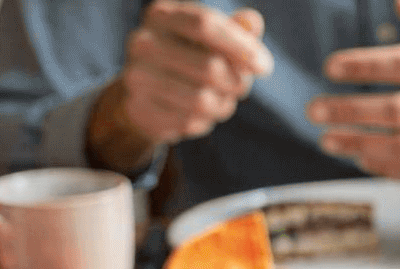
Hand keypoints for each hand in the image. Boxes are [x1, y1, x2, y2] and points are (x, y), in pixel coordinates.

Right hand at [87, 1, 271, 168]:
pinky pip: (187, 122)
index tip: (264, 67)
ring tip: (221, 102)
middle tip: (241, 88)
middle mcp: (142, 41)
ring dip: (223, 106)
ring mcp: (135, 76)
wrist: (146, 94)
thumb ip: (235, 29)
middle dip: (236, 83)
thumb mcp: (212, 40)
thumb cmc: (189, 58)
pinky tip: (199, 115)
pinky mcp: (137, 108)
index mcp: (162, 15)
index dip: (240, 46)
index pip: (206, 24)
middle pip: (208, 66)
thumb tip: (252, 21)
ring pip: (201, 100)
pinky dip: (204, 122)